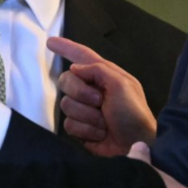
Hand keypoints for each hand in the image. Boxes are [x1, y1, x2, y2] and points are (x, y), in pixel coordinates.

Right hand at [48, 37, 156, 156]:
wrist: (137, 145)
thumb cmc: (134, 113)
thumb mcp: (122, 85)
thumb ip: (98, 71)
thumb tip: (74, 68)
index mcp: (104, 75)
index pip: (82, 56)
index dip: (66, 48)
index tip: (50, 42)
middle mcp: (92, 89)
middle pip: (66, 81)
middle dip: (80, 92)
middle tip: (99, 101)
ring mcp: (85, 109)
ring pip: (66, 105)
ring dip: (87, 116)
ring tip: (104, 123)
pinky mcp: (80, 128)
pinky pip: (69, 125)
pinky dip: (86, 130)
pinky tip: (100, 134)